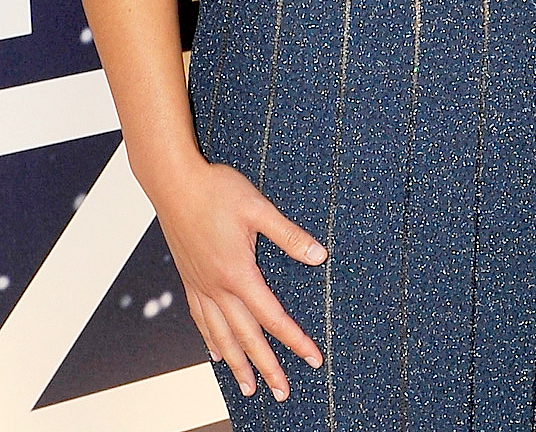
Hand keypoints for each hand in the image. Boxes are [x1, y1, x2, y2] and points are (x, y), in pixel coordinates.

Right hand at [150, 157, 326, 400]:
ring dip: (237, 365)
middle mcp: (217, 288)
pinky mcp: (190, 279)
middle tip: (282, 393)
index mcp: (238, 273)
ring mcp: (200, 286)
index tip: (313, 360)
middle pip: (246, 337)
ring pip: (220, 336)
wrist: (173, 183)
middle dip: (267, 367)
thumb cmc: (217, 190)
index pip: (273, 318)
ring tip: (249, 388)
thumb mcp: (259, 208)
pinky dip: (211, 342)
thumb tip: (320, 256)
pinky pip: (201, 321)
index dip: (295, 341)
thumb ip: (289, 236)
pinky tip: (217, 354)